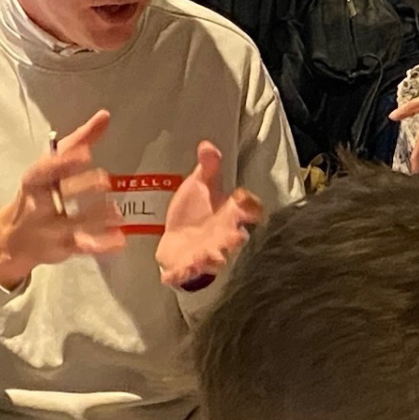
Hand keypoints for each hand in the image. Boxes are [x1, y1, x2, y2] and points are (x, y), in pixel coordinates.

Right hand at [0, 109, 124, 290]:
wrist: (11, 238)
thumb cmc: (38, 192)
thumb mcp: (51, 165)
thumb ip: (79, 141)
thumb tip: (104, 115)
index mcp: (35, 180)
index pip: (45, 170)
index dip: (63, 162)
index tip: (84, 153)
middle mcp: (38, 204)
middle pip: (59, 196)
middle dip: (81, 188)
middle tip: (105, 181)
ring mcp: (49, 229)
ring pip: (73, 224)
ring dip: (96, 219)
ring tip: (117, 212)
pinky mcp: (61, 249)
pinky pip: (82, 247)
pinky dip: (101, 244)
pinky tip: (119, 240)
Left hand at [155, 141, 262, 287]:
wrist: (177, 240)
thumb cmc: (195, 212)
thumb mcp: (200, 185)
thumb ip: (207, 167)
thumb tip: (207, 144)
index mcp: (229, 215)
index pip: (248, 210)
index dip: (249, 207)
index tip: (242, 199)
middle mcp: (223, 237)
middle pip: (235, 239)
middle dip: (235, 239)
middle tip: (235, 236)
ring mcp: (206, 255)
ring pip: (215, 260)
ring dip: (211, 260)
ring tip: (207, 258)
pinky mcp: (187, 268)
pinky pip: (186, 274)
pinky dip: (179, 276)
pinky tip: (169, 276)